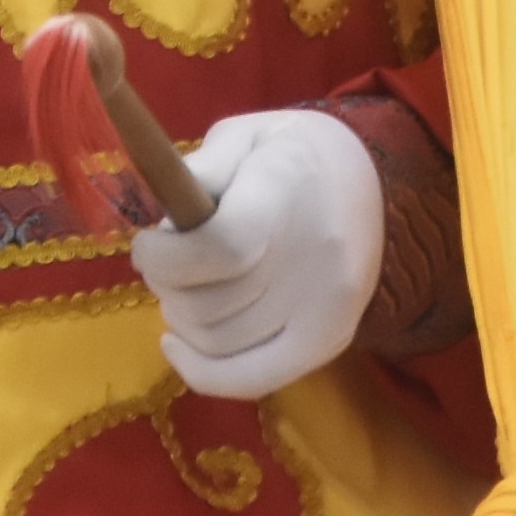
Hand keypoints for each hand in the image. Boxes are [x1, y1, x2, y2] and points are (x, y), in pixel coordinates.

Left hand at [127, 107, 388, 400]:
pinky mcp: (330, 341)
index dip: (166, 256)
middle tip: (162, 260)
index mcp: (290, 193)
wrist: (369, 181)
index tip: (146, 245)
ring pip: (219, 342)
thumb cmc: (290, 154)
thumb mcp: (242, 135)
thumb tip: (164, 227)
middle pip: (212, 303)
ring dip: (180, 319)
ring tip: (182, 285)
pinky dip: (201, 371)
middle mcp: (317, 260)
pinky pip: (252, 379)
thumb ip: (200, 172)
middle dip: (165, 283)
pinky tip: (175, 343)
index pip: (221, 248)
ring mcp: (328, 309)